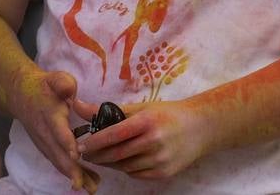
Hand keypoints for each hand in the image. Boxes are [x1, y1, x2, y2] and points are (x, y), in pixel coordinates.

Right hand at [8, 68, 99, 192]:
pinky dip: (71, 173)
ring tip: (90, 188)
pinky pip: (59, 162)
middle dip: (71, 170)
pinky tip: (87, 182)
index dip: (66, 143)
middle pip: (58, 154)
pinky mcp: (47, 148)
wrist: (21, 95)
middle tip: (84, 185)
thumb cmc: (44, 87)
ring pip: (59, 162)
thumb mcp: (54, 79)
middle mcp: (45, 133)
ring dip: (74, 176)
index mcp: (49, 115)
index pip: (58, 130)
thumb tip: (70, 89)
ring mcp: (44, 143)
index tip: (76, 155)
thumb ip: (62, 83)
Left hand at [78, 99, 209, 180]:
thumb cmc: (168, 114)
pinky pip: (136, 174)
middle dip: (97, 155)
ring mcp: (159, 160)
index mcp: (147, 122)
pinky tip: (122, 160)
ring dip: (110, 163)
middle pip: (116, 154)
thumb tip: (78, 106)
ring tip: (102, 155)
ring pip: (124, 166)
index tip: (80, 145)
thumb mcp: (142, 107)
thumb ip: (110, 110)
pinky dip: (126, 168)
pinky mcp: (163, 173)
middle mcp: (153, 142)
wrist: (201, 128)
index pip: (114, 135)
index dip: (94, 142)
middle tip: (84, 153)